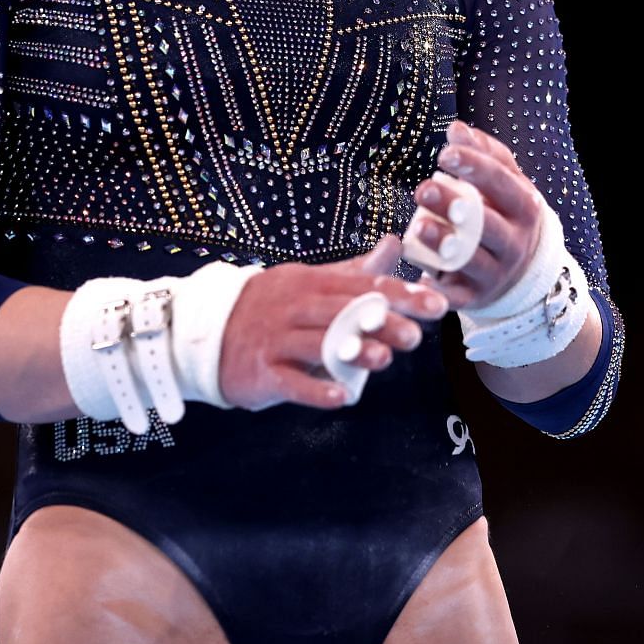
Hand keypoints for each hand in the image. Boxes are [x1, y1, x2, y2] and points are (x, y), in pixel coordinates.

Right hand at [217, 234, 450, 411]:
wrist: (207, 333)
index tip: (436, 303)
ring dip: (351, 352)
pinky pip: (291, 381)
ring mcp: (277, 339)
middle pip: (342, 312)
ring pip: (318, 344)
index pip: (362, 285)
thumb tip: (395, 245)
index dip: (400, 294)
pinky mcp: (262, 371)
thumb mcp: (310, 282)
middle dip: (381, 322)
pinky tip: (342, 398)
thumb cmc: (270, 308)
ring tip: (384, 360)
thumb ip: (355, 270)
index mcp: (312, 283)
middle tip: (416, 335)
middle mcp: (295, 307)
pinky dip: (316, 390)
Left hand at [408, 119, 543, 311]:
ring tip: (419, 228)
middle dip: (454, 207)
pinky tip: (419, 275)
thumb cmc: (506, 214)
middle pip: (485, 224)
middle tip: (423, 189)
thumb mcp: (505, 183)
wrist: (523, 272)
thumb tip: (456, 128)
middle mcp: (514, 242)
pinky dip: (438, 289)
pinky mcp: (475, 298)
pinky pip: (456, 297)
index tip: (444, 154)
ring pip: (472, 260)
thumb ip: (484, 154)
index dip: (475, 167)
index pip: (502, 183)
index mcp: (524, 207)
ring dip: (445, 245)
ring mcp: (496, 273)